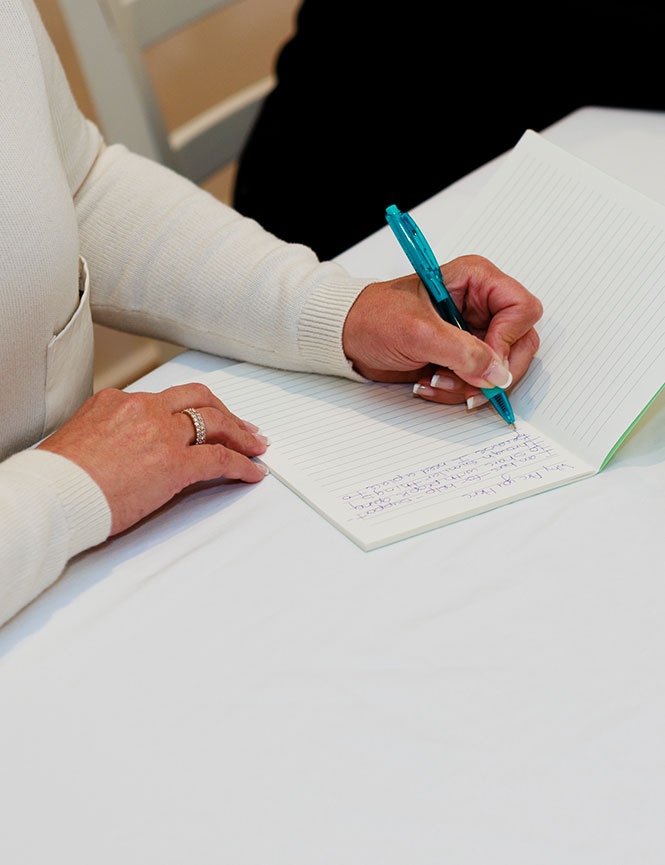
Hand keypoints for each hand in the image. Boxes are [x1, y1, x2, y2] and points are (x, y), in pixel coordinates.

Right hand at [38, 383, 268, 534]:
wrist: (52, 495)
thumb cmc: (57, 479)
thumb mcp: (81, 440)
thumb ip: (110, 436)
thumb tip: (123, 451)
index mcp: (117, 401)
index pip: (165, 398)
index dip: (192, 408)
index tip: (202, 417)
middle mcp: (143, 410)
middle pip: (198, 399)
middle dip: (225, 412)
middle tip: (243, 426)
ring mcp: (161, 434)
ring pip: (216, 422)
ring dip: (241, 434)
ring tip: (256, 446)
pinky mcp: (175, 463)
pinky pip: (221, 459)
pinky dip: (242, 464)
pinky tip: (252, 472)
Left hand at [342, 255, 542, 406]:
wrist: (348, 337)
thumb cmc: (373, 317)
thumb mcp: (418, 332)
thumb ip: (462, 352)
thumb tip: (498, 373)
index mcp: (476, 280)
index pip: (522, 309)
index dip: (508, 340)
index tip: (486, 363)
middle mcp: (481, 304)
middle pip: (520, 343)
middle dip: (491, 372)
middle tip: (467, 387)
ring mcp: (474, 332)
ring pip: (500, 369)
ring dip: (469, 386)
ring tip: (434, 381)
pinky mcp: (463, 356)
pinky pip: (479, 382)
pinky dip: (457, 391)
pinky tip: (430, 384)